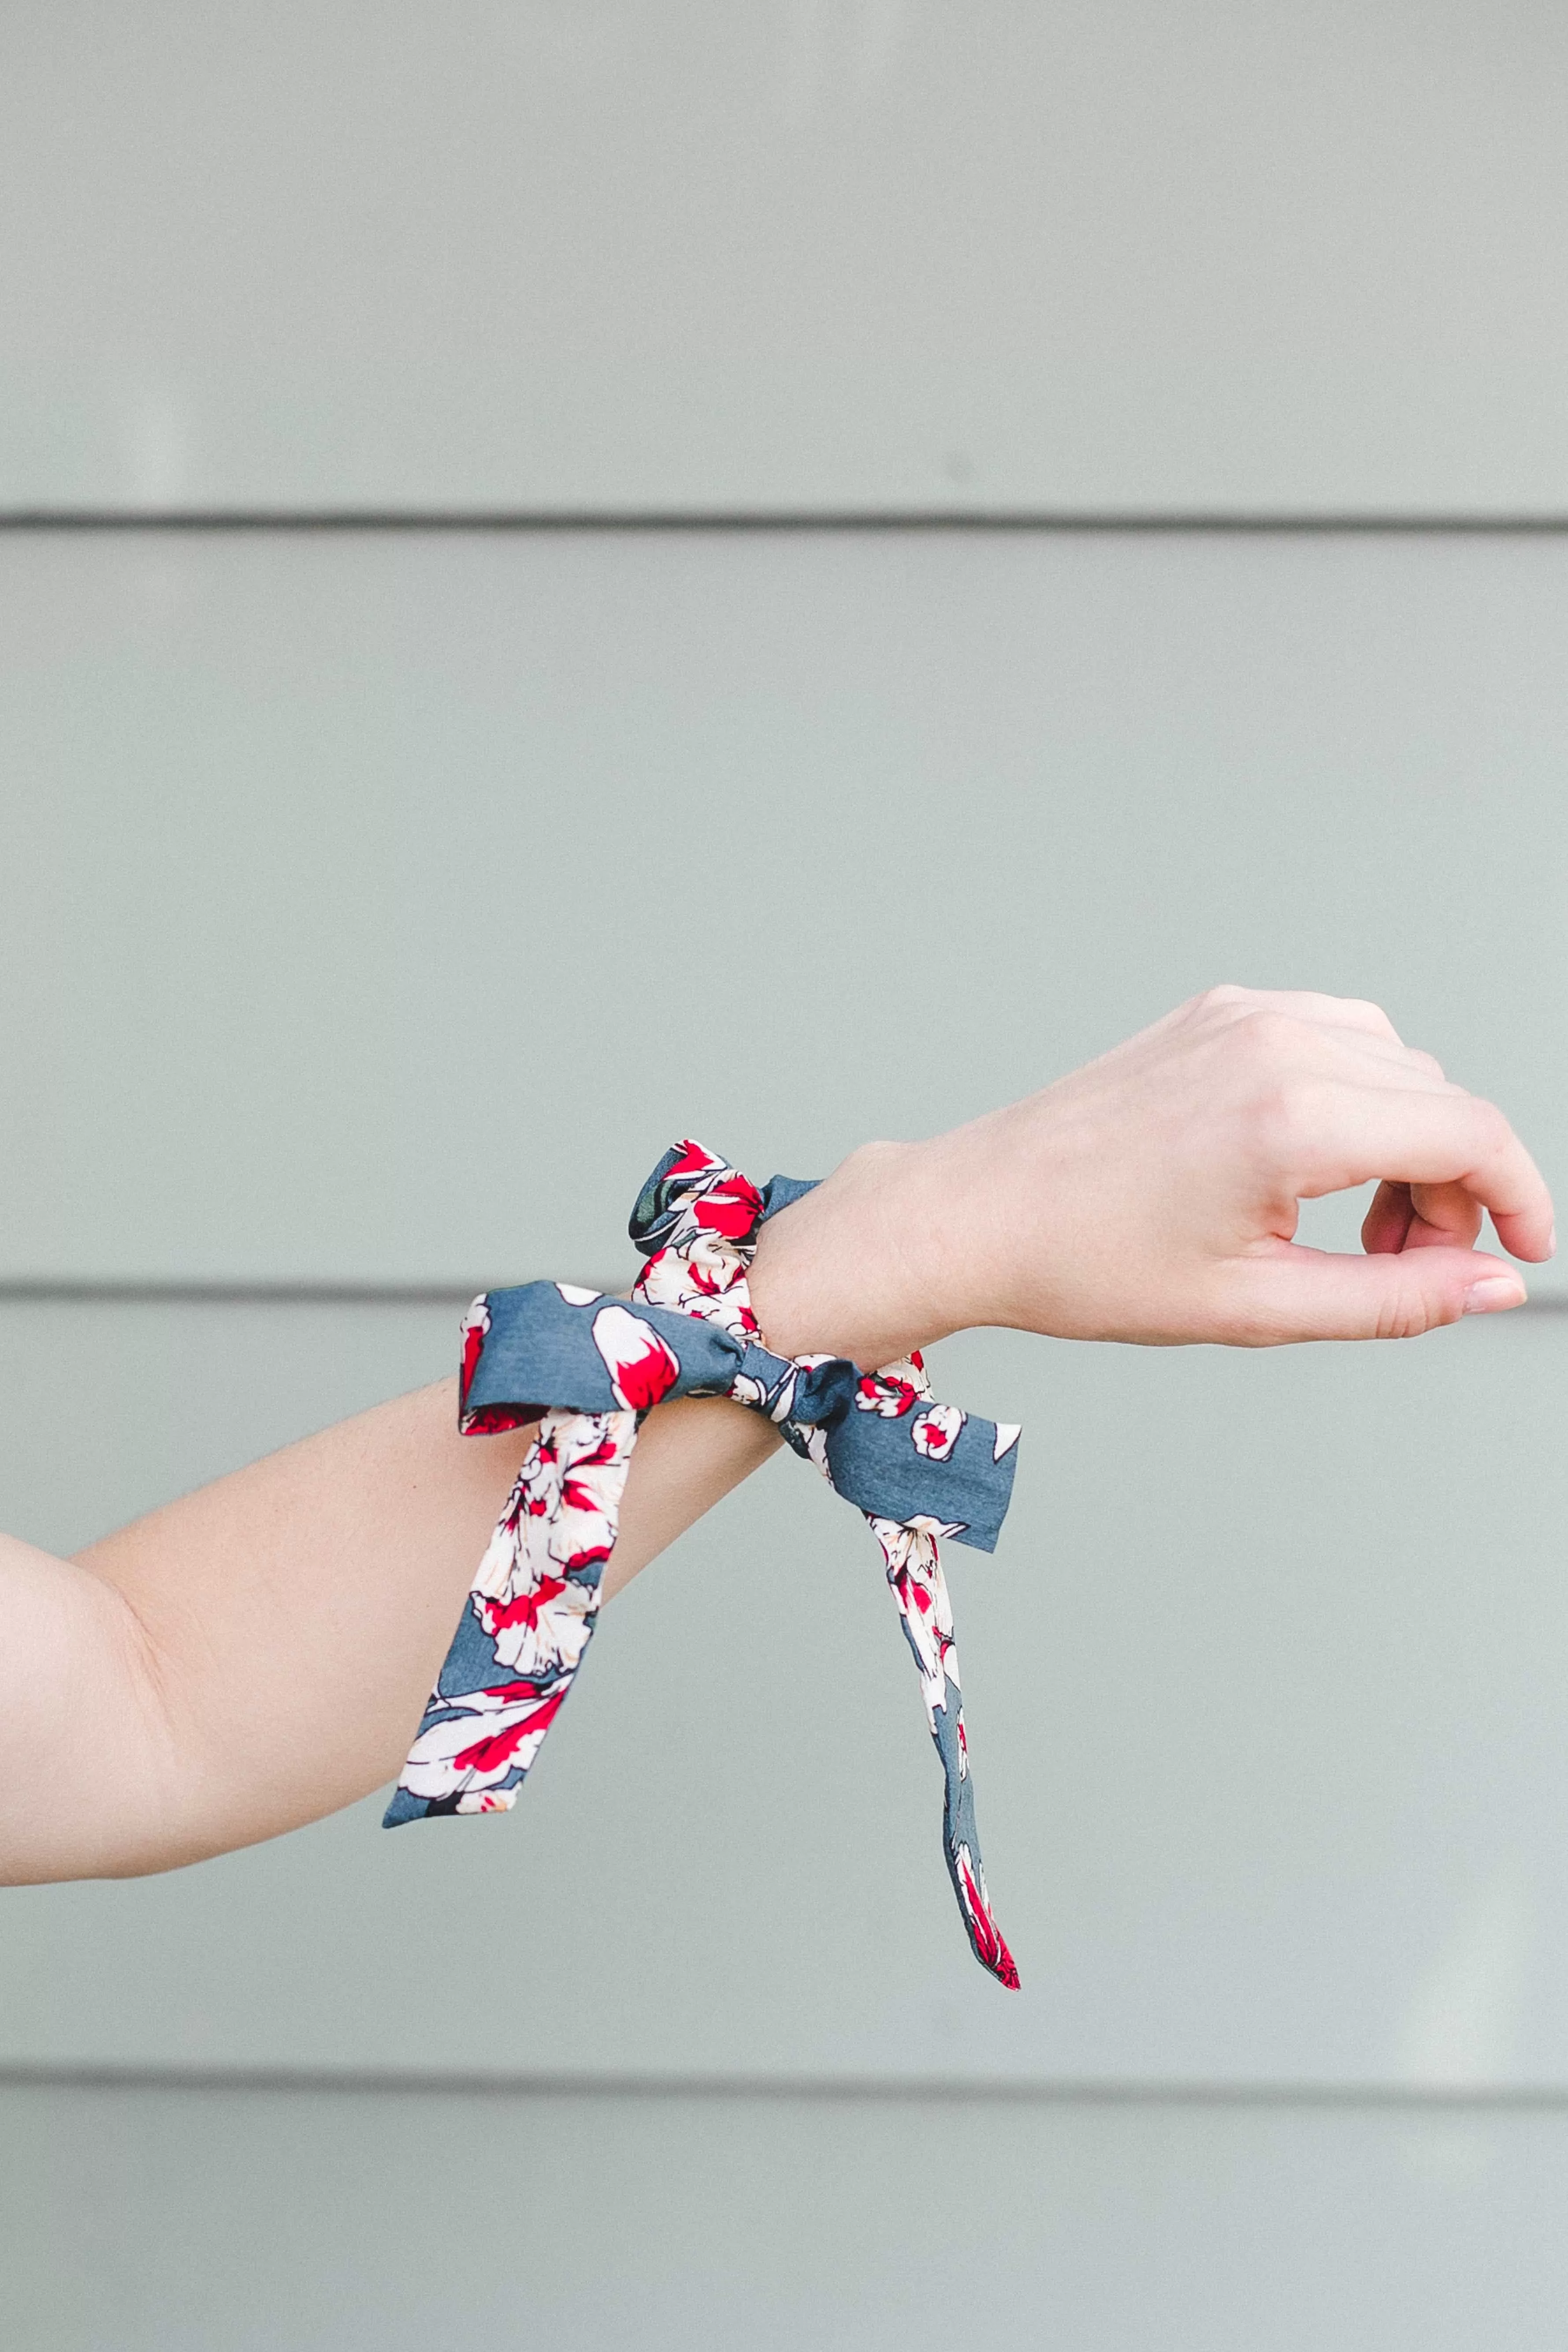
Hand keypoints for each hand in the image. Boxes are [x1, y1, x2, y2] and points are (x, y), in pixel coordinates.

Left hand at [748, 987, 1554, 1363]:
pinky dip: (1353, 1098)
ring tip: (1345, 1226)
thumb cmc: (1090, 1264)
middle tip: (1397, 1266)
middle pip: (1440, 1099)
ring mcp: (1242, 1015)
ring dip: (1404, 1141)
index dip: (1519, 1200)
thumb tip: (1490, 1286)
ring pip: (1396, 1064)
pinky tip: (1305, 1166)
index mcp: (1292, 1117)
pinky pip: (1335, 1037)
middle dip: (1451, 1188)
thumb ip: (1393, 1299)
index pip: (1471, 1134)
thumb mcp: (1257, 1308)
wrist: (980, 1212)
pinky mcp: (1214, 1010)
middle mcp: (1275, 1042)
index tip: (1519, 1254)